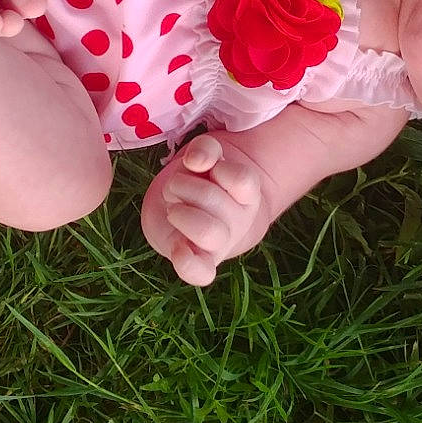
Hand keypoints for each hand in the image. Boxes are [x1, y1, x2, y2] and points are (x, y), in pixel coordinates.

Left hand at [141, 134, 266, 286]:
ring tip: (174, 209)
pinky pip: (200, 273)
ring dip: (180, 212)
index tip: (201, 166)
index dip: (218, 168)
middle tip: (176, 187)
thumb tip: (198, 161)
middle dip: (182, 185)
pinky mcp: (202, 264)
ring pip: (207, 231)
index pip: (242, 179)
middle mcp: (240, 221)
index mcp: (247, 193)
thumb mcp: (204, 156)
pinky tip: (177, 247)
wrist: (187, 212)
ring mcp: (222, 245)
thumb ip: (205, 149)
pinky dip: (186, 262)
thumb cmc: (200, 181)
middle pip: (212, 199)